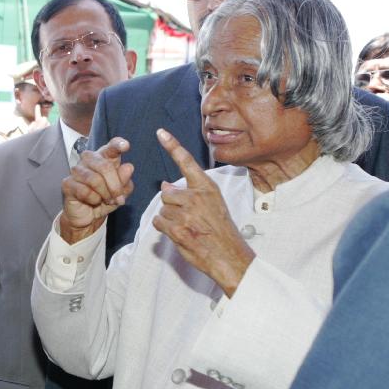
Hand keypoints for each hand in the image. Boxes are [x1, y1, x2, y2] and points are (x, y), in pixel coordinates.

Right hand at [59, 137, 132, 242]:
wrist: (88, 216)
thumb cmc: (105, 199)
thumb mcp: (120, 193)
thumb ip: (125, 181)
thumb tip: (128, 167)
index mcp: (104, 157)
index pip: (111, 147)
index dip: (118, 145)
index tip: (126, 146)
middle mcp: (89, 159)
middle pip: (105, 166)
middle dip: (115, 186)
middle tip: (119, 199)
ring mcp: (76, 170)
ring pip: (95, 180)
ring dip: (105, 194)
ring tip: (107, 201)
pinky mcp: (67, 183)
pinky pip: (85, 191)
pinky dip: (94, 200)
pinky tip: (94, 202)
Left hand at [151, 128, 253, 295]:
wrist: (230, 256)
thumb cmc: (221, 231)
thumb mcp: (212, 205)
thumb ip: (190, 193)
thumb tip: (165, 185)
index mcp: (207, 188)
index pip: (187, 162)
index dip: (172, 146)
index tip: (160, 132)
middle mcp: (196, 197)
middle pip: (167, 194)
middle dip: (172, 206)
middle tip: (189, 219)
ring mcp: (187, 214)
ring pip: (162, 210)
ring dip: (170, 220)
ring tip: (188, 229)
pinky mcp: (178, 230)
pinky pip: (159, 223)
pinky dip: (164, 229)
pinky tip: (180, 234)